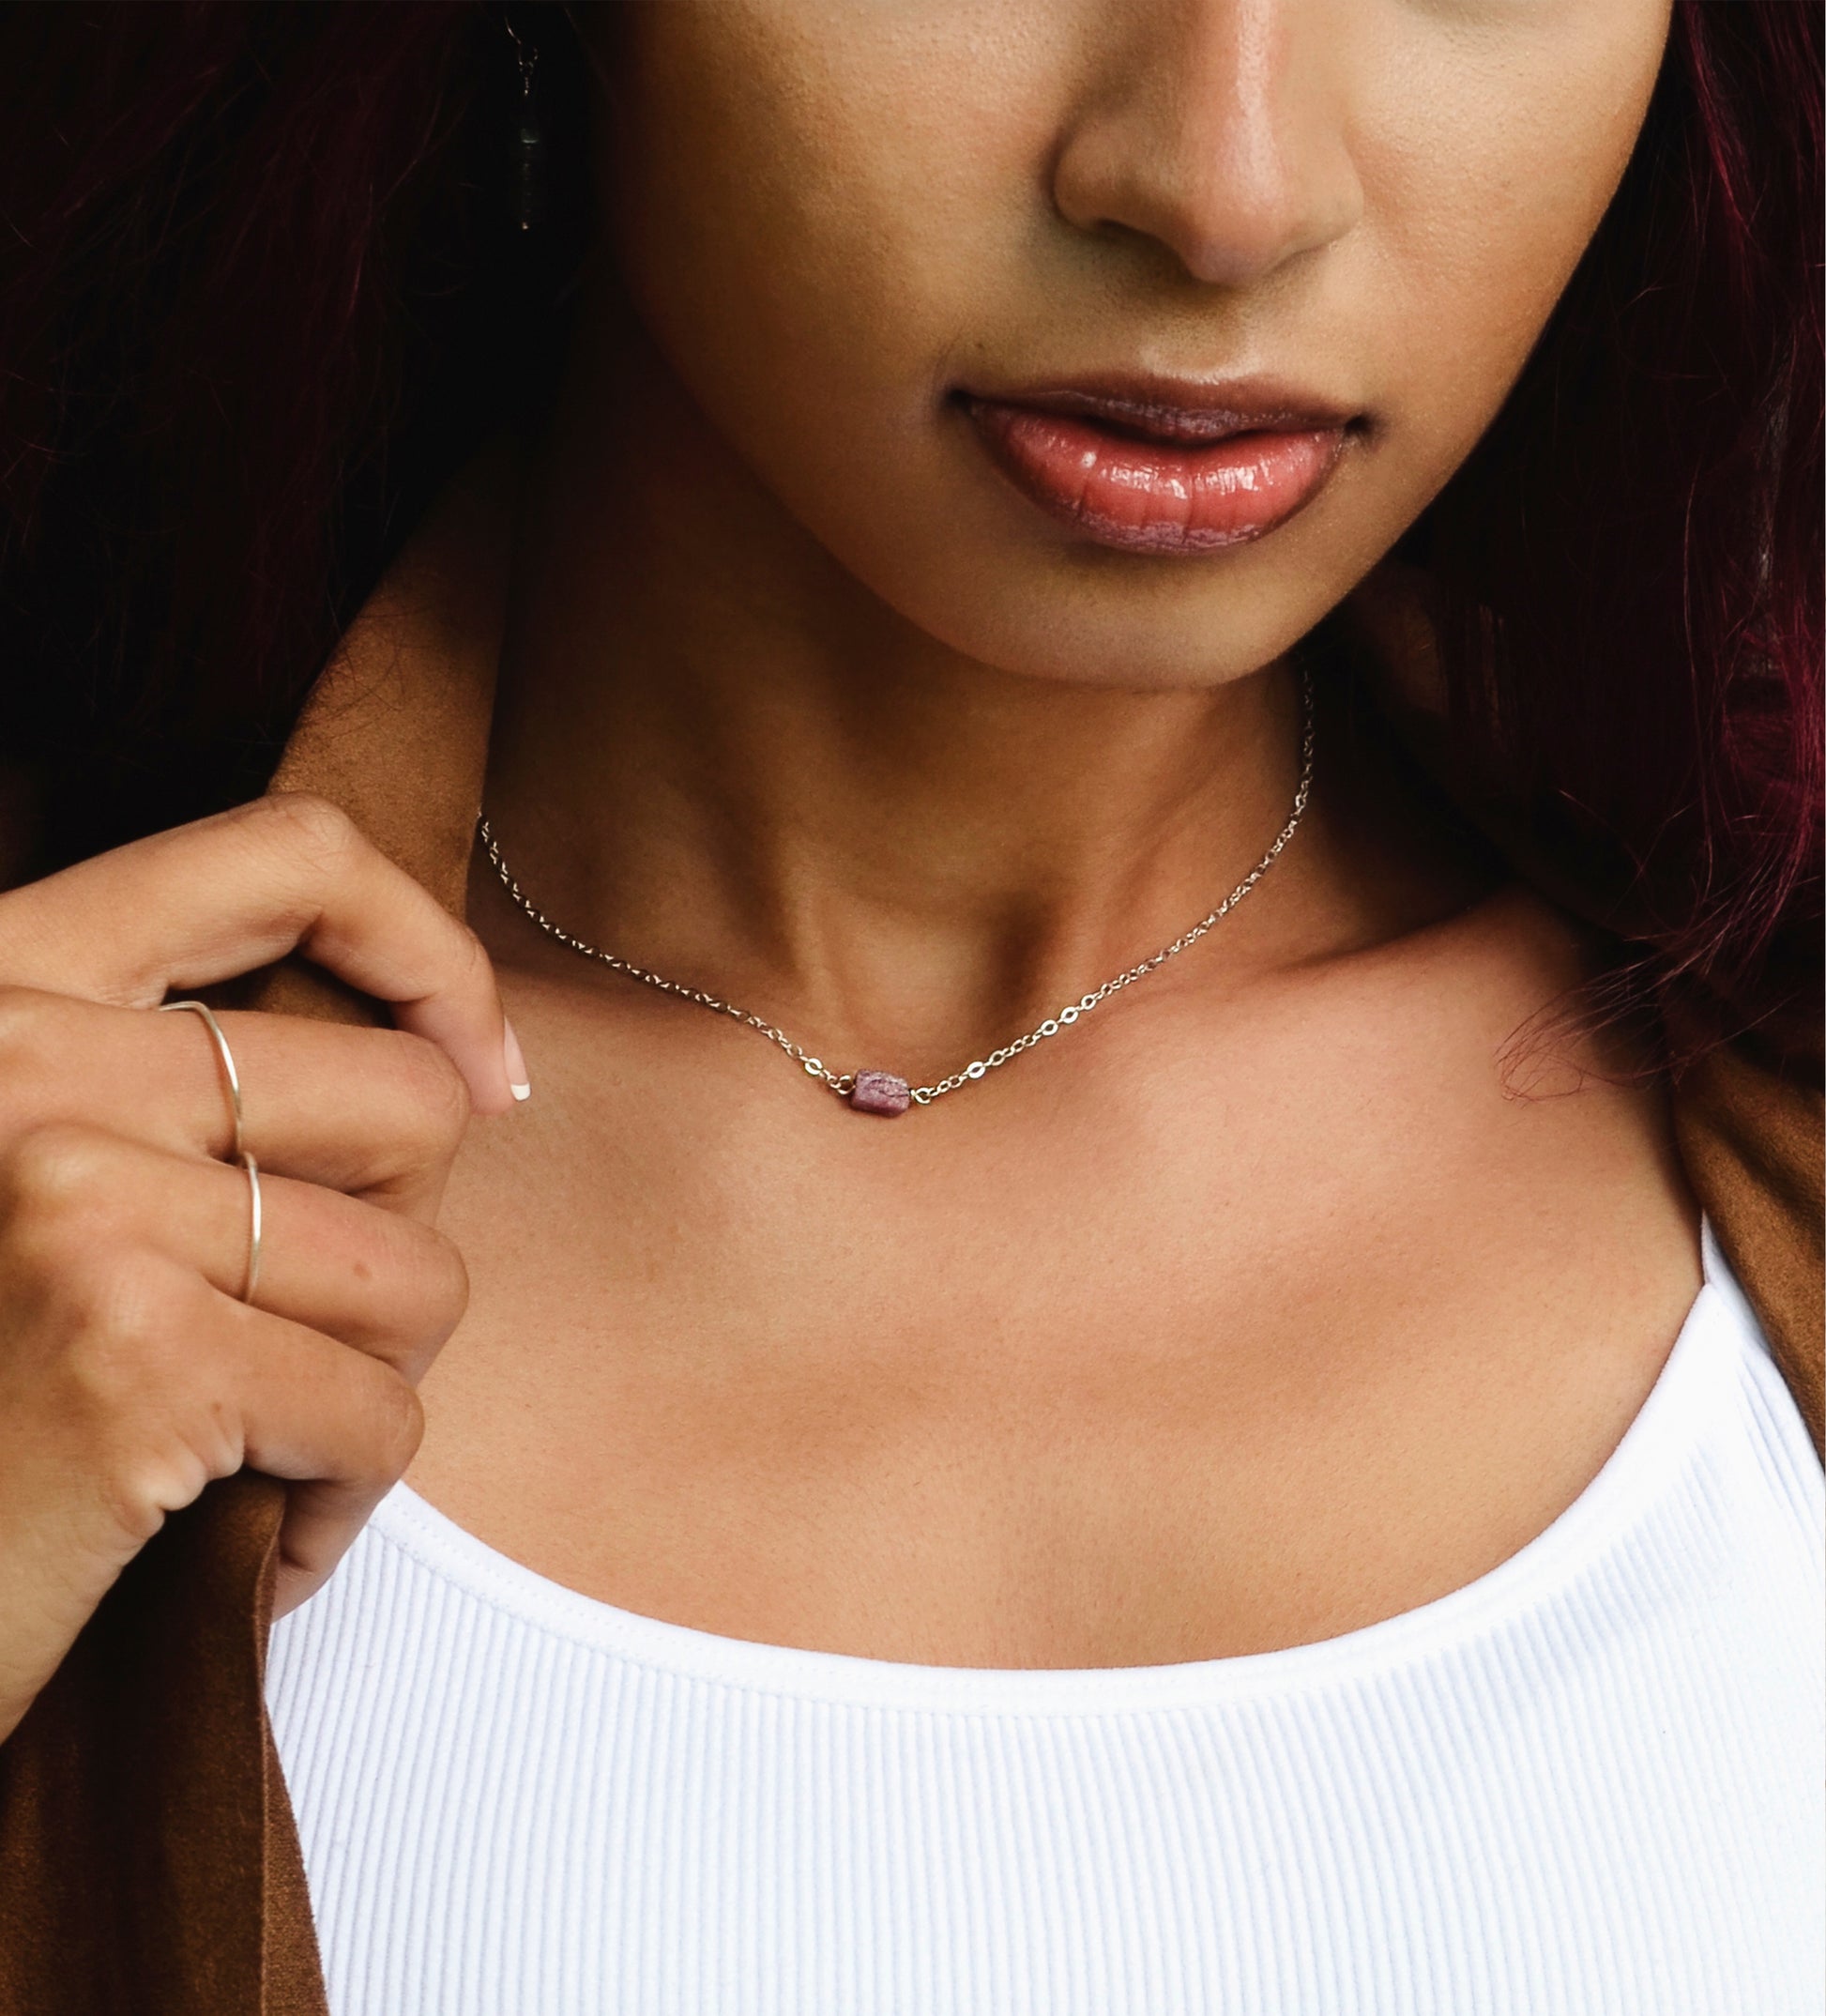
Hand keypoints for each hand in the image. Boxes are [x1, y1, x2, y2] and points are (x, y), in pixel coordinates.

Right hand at [0, 792, 523, 1742]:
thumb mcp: (29, 1171)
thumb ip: (171, 1084)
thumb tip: (452, 1065)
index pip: (290, 855)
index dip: (429, 950)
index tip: (481, 1062)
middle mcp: (20, 1060)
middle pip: (405, 1101)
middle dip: (405, 1239)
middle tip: (315, 1327)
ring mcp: (71, 1199)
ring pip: (415, 1272)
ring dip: (377, 1383)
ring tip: (267, 1440)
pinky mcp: (129, 1356)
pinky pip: (379, 1416)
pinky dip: (346, 1499)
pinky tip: (258, 1538)